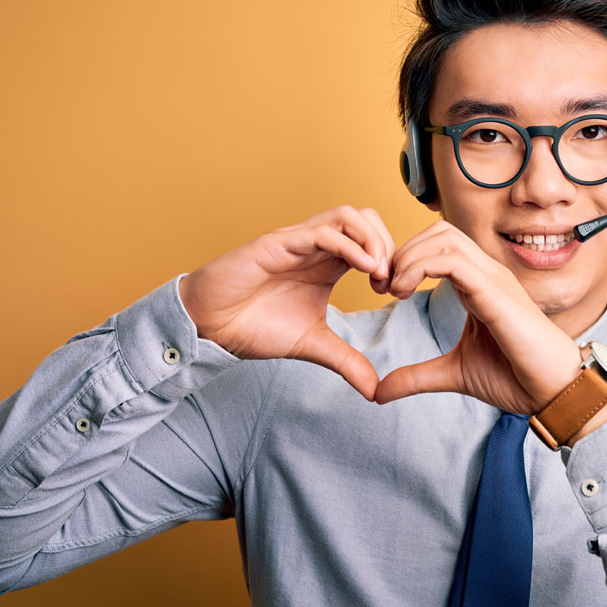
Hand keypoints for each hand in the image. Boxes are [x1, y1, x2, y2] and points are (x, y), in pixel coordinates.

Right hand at [179, 206, 395, 399]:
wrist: (211, 327)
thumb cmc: (254, 326)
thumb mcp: (313, 346)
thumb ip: (346, 362)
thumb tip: (375, 391)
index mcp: (327, 262)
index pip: (372, 240)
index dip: (392, 260)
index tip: (395, 293)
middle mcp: (316, 246)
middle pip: (366, 217)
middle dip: (388, 245)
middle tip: (389, 282)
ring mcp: (298, 241)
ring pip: (348, 215)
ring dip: (373, 240)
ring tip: (379, 273)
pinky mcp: (278, 243)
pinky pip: (322, 232)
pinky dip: (350, 245)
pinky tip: (364, 269)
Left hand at [374, 221, 581, 413]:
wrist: (554, 393)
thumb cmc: (516, 377)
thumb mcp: (452, 373)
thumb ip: (416, 376)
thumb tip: (378, 391)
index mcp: (478, 284)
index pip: (438, 245)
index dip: (405, 259)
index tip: (385, 291)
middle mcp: (487, 274)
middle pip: (438, 232)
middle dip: (403, 251)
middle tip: (383, 286)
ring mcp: (493, 279)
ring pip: (443, 237)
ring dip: (408, 256)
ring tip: (393, 289)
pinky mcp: (495, 293)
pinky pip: (453, 261)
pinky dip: (419, 267)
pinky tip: (404, 292)